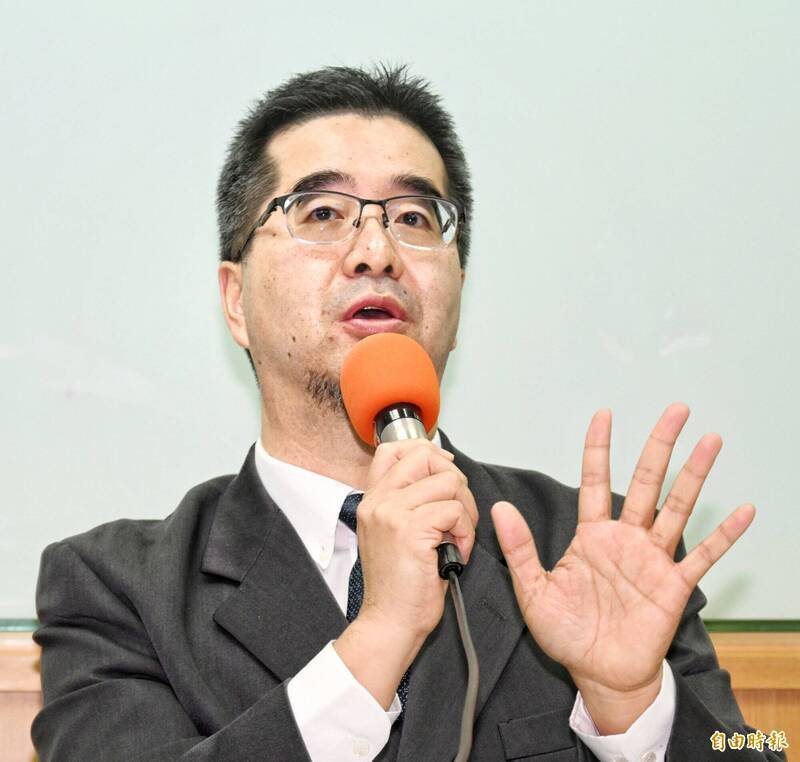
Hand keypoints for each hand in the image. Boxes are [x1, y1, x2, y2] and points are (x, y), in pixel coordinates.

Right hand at [334, 439, 477, 708]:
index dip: (426, 451)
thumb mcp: (393, 535)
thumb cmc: (400, 587)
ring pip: (449, 483)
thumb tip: (440, 471)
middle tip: (458, 513)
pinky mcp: (411, 530)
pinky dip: (466, 531)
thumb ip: (407, 503)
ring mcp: (392, 513)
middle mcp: (378, 502)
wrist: (390, 624)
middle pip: (426, 457)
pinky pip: (455, 510)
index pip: (392, 449)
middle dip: (454, 480)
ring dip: (465, 511)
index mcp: (372, 501)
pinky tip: (456, 552)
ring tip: (457, 537)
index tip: (445, 468)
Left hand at [491, 403, 754, 731]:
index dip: (599, 447)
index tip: (604, 414)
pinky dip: (724, 535)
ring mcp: (652, 559)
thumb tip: (500, 509)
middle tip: (676, 409)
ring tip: (710, 441)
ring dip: (695, 475)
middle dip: (659, 445)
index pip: (595, 480)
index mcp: (592, 534)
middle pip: (646, 481)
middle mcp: (625, 538)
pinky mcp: (674, 586)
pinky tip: (743, 511)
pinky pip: (703, 556)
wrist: (598, 674)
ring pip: (678, 507)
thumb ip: (520, 550)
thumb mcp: (534, 590)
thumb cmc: (567, 633)